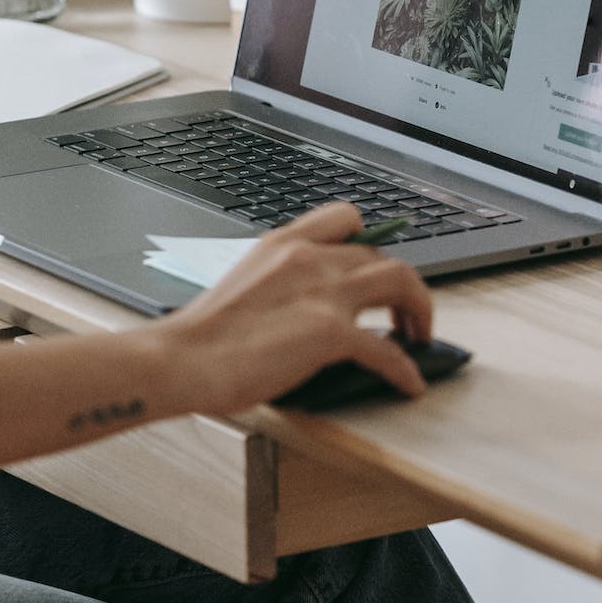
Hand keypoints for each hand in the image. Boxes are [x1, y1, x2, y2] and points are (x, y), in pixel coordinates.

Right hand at [150, 203, 434, 412]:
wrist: (181, 359)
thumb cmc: (197, 336)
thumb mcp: (241, 285)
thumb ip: (276, 283)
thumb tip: (299, 309)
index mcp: (283, 244)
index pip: (344, 217)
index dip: (370, 239)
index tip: (375, 263)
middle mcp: (309, 258)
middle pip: (381, 254)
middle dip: (402, 283)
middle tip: (405, 311)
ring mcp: (323, 293)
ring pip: (400, 281)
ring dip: (420, 308)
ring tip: (420, 335)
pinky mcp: (330, 333)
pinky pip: (387, 349)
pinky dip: (406, 368)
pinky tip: (410, 384)